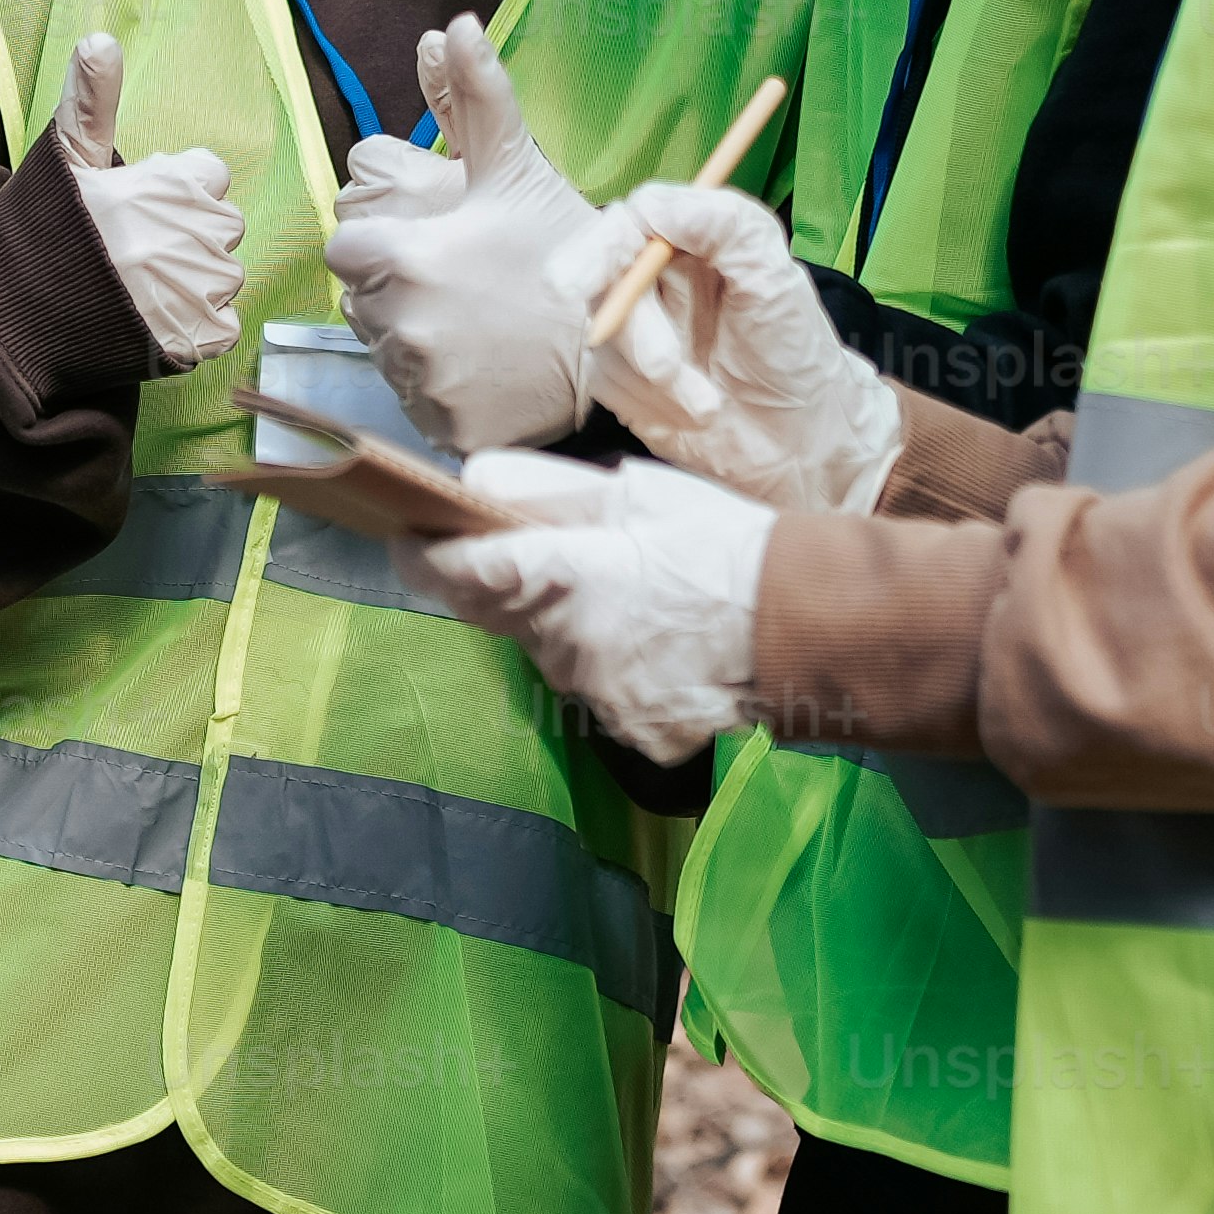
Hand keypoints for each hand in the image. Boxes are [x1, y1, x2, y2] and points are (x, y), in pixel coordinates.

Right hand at [42, 34, 244, 373]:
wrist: (6, 314)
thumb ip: (93, 98)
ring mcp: (198, 289)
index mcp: (173, 183)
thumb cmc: (37, 228)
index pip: (208, 175)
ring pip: (223, 276)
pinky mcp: (194, 338)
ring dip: (190, 282)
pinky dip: (192, 326)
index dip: (173, 190)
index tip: (134, 208)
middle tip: (130, 252)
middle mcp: (195, 234)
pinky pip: (221, 325)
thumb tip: (99, 38)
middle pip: (222, 226)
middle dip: (186, 235)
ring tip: (133, 288)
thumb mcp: (65, 156)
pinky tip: (148, 319)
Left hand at [318, 19, 607, 452]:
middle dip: (399, 292)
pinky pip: (417, 403)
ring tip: (478, 326)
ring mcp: (420, 382)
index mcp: (404, 259)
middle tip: (464, 287)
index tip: (431, 248)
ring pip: (387, 353)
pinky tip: (485, 368)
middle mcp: (401, 324)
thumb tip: (456, 26)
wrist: (627, 344)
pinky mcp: (441, 427)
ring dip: (418, 340)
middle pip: (363, 303)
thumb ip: (478, 100)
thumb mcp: (518, 171)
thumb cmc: (567, 251)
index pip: (347, 251)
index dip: (384, 246)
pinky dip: (443, 390)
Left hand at [411, 447, 771, 759]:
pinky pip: (592, 691)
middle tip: (556, 555)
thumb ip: (544, 491)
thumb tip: (470, 485)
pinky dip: (608, 666)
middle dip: (506, 585)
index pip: (456, 574)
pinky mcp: (625, 728)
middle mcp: (567, 643)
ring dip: (562, 625)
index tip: (408, 537)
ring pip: (545, 653)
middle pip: (495, 614)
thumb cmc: (721, 544)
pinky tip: (654, 644)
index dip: (421, 555)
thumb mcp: (635, 492)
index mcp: (566, 574)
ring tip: (629, 599)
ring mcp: (595, 694)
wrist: (805, 624)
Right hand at [549, 182, 902, 513]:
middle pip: (598, 277)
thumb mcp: (775, 278)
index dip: (598, 250)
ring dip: (658, 375)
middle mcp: (656, 277)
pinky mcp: (621, 376)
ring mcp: (634, 327)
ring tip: (709, 403)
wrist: (797, 444)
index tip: (580, 283)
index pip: (628, 224)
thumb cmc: (796, 356)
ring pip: (604, 334)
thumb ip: (724, 226)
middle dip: (631, 327)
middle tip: (664, 369)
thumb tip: (653, 204)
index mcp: (691, 240)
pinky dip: (648, 400)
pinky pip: (605, 378)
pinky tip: (690, 412)